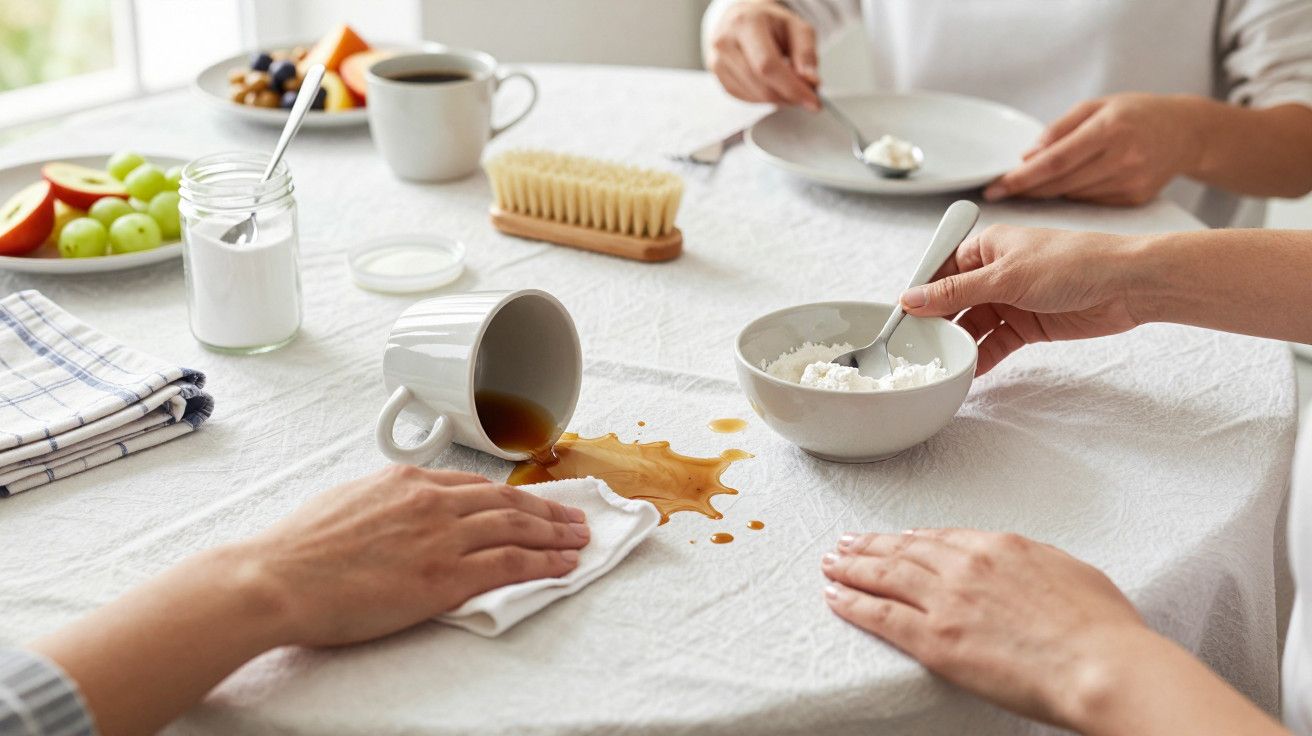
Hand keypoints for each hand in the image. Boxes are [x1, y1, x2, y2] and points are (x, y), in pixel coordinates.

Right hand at [238, 465, 589, 646]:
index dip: (511, 496)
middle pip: (506, 501)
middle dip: (547, 510)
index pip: (475, 485)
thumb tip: (395, 513)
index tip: (531, 503)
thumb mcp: (346, 503)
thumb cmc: (297, 550)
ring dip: (555, 534)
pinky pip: (511, 564)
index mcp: (406, 481)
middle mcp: (431, 501)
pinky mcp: (444, 576)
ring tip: (579, 540)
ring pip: (517, 528)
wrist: (276, 578)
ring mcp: (441, 537)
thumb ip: (383, 503)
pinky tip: (564, 566)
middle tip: (573, 518)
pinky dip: (544, 563)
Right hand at [707, 0, 820, 109]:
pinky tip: (772, 84)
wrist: (741, 17)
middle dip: (789, 96)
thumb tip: (810, 82)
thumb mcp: (796, 27)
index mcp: (746, 24)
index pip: (768, 66)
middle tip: (806, 95)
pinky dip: (764, 97)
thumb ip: (806, 53)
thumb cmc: (769, 21)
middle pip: (761, 86)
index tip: (813, 101)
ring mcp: (717, 62)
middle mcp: (726, 43)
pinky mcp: (718, 77)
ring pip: (754, 96)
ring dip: (779, 98)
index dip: (792, 88)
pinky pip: (746, 98)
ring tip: (790, 84)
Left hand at [821, 529, 1145, 729]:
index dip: (911, 539)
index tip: (896, 539)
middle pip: (905, 550)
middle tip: (846, 543)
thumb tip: (1027, 569)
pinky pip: (879, 614)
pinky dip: (851, 602)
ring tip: (831, 563)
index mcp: (1001, 547)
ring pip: (884, 575)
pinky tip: (834, 596)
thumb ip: (1036, 565)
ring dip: (852, 567)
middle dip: (871, 546)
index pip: (942, 538)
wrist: (1099, 664)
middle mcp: (966, 566)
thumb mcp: (1071, 573)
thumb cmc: (1102, 630)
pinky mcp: (934, 639)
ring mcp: (946, 601)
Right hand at [900, 224, 1144, 373]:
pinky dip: (982, 357)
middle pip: (953, 303)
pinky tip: (968, 372)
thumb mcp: (1005, 277)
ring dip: (960, 344)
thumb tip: (911, 299)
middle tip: (916, 349)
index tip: (899, 321)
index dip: (920, 296)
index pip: (940, 272)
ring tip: (942, 364)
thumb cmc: (1072, 263)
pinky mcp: (1028, 325)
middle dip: (937, 325)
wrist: (1128, 285)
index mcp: (986, 248)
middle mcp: (995, 273)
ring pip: (973, 326)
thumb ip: (956, 293)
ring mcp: (1011, 300)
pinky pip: (996, 343)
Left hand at [985, 93, 1201, 205]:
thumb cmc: (1136, 114)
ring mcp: (1131, 182)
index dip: (1022, 178)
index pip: (1055, 161)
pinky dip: (1073, 196)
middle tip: (1000, 191)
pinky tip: (1072, 184)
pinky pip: (1091, 203)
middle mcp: (1123, 158)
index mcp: (1110, 129)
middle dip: (1026, 189)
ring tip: (1034, 184)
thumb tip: (1026, 157)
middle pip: (1060, 183)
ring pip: (1073, 196)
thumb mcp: (1096, 106)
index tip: (995, 188)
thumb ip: (1058, 130)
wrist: (1187, 131)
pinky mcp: (1135, 199)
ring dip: (1048, 193)